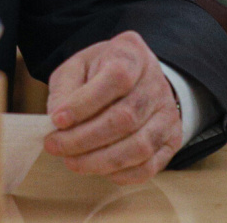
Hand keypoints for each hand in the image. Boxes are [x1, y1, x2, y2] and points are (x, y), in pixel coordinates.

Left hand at [43, 31, 182, 184]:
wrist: (135, 77)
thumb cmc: (99, 71)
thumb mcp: (76, 66)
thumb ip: (66, 89)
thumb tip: (59, 123)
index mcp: (132, 53)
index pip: (116, 78)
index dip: (85, 103)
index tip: (57, 120)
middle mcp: (156, 82)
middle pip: (126, 117)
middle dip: (84, 138)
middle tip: (54, 146)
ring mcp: (168, 112)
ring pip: (139, 146)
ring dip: (100, 160)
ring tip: (71, 161)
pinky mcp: (172, 139)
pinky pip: (150, 166)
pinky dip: (120, 174)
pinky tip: (96, 168)